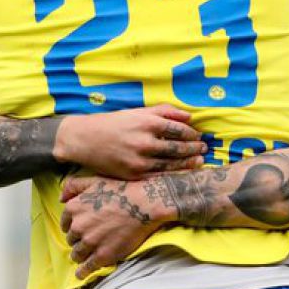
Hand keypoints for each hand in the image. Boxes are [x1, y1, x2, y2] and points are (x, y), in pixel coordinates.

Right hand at [54, 104, 206, 179]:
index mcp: (146, 123)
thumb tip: (189, 116)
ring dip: (188, 163)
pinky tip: (182, 174)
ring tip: (199, 161)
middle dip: (193, 149)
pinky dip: (173, 175)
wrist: (85, 140)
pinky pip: (159, 176)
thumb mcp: (137, 111)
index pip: (178, 129)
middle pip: (178, 148)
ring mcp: (139, 160)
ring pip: (171, 164)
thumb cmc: (113, 123)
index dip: (191, 134)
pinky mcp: (133, 175)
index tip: (198, 136)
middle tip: (204, 149)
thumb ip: (164, 112)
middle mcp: (144, 141)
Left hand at [60, 175, 171, 278]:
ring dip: (80, 255)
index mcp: (74, 208)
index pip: (66, 224)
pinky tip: (82, 273)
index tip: (81, 229)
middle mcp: (78, 226)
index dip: (73, 227)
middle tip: (89, 240)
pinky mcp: (102, 255)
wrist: (143, 203)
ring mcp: (90, 242)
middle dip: (78, 240)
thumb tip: (61, 198)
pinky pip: (87, 268)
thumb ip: (73, 186)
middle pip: (72, 240)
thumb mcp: (94, 181)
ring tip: (86, 256)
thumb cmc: (121, 189)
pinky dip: (83, 272)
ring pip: (77, 254)